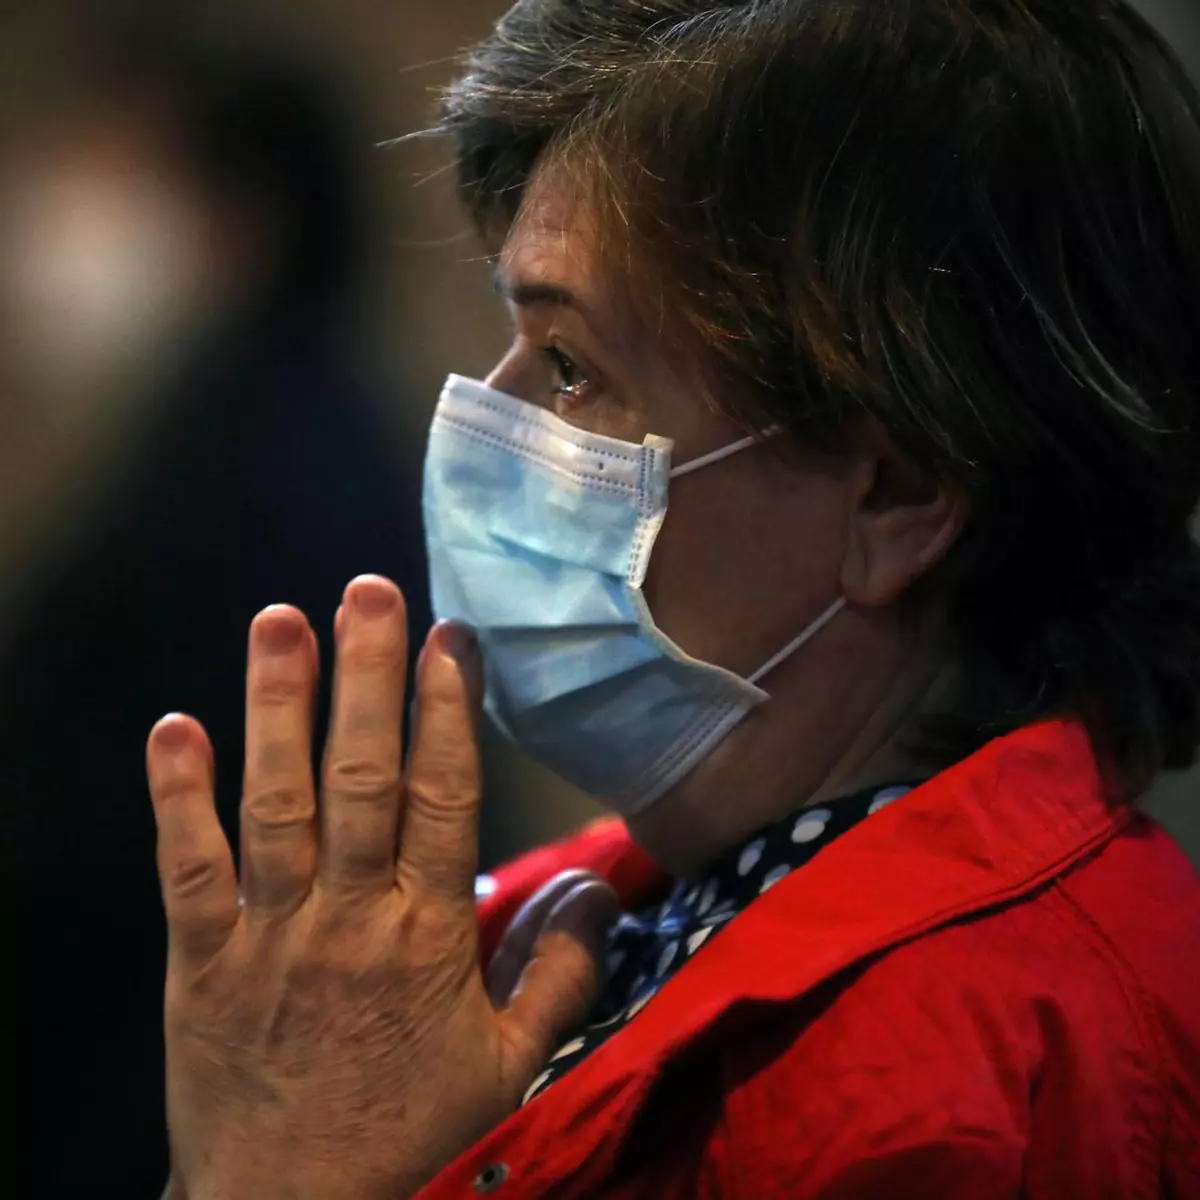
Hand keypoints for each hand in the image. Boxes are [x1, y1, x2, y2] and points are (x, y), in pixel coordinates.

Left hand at [147, 576, 618, 1199]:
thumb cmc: (408, 1138)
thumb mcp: (507, 1067)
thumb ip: (559, 974)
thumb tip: (601, 890)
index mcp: (426, 937)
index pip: (442, 800)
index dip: (448, 713)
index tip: (450, 638)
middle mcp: (347, 918)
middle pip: (360, 780)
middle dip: (366, 678)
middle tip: (368, 591)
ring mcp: (267, 935)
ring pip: (275, 803)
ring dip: (276, 708)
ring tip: (280, 621)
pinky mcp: (198, 962)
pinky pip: (186, 870)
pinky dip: (177, 797)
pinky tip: (172, 726)